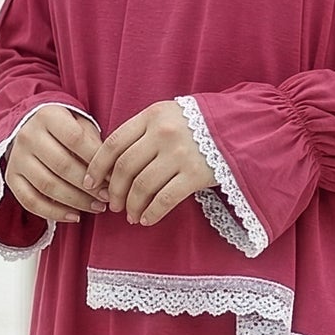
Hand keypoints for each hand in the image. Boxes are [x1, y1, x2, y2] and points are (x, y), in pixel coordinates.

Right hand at [2, 105, 108, 223]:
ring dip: (76, 201)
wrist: (32, 130)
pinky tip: (74, 216)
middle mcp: (28, 135)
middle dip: (89, 186)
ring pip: (47, 186)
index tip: (113, 177)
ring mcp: (17, 157)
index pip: (76, 139)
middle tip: (107, 197)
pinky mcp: (11, 177)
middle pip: (62, 165)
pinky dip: (54, 213)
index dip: (96, 161)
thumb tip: (111, 174)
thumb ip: (95, 144)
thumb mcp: (81, 126)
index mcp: (48, 116)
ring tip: (97, 207)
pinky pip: (30, 201)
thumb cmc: (66, 131)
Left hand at [82, 100, 216, 224]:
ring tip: (130, 215)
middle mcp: (163, 133)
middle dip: (114, 191)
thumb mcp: (171, 115)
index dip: (97, 167)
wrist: (244, 126)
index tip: (90, 183)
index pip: (113, 143)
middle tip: (112, 205)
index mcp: (152, 115)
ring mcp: (180, 154)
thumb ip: (145, 130)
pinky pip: (165, 199)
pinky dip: (151, 213)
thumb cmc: (203, 123)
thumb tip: (115, 162)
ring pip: (142, 186)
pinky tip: (147, 220)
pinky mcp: (197, 174)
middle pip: (124, 168)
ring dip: (131, 205)